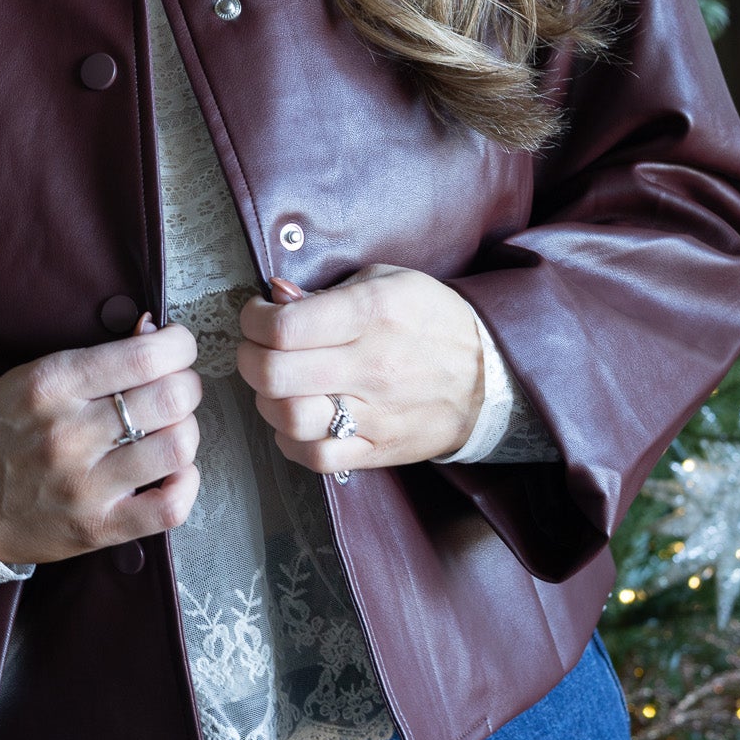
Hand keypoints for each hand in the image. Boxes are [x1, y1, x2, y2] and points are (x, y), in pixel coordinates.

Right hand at [0, 316, 201, 564]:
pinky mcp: (99, 528)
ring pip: (177, 447)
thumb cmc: (6, 435)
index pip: (144, 356)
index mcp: (51, 385)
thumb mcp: (32, 378)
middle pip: (171, 397)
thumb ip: (94, 356)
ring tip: (169, 431)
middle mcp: (70, 434)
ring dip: (185, 432)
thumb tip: (153, 330)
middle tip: (175, 390)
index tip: (177, 349)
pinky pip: (169, 507)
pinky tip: (172, 472)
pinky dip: (185, 484)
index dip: (179, 346)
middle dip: (187, 386)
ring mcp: (85, 486)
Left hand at [236, 265, 483, 473]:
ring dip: (266, 401)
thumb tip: (275, 295)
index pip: (284, 327)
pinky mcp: (379, 449)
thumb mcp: (386, 282)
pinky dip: (292, 441)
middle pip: (274, 374)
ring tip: (276, 386)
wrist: (491, 374)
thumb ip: (326, 291)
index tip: (256, 315)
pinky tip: (296, 420)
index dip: (252, 320)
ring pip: (289, 419)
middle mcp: (371, 365)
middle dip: (248, 358)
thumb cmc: (431, 320)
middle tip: (256, 350)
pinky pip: (316, 457)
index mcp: (371, 313)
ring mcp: (376, 413)